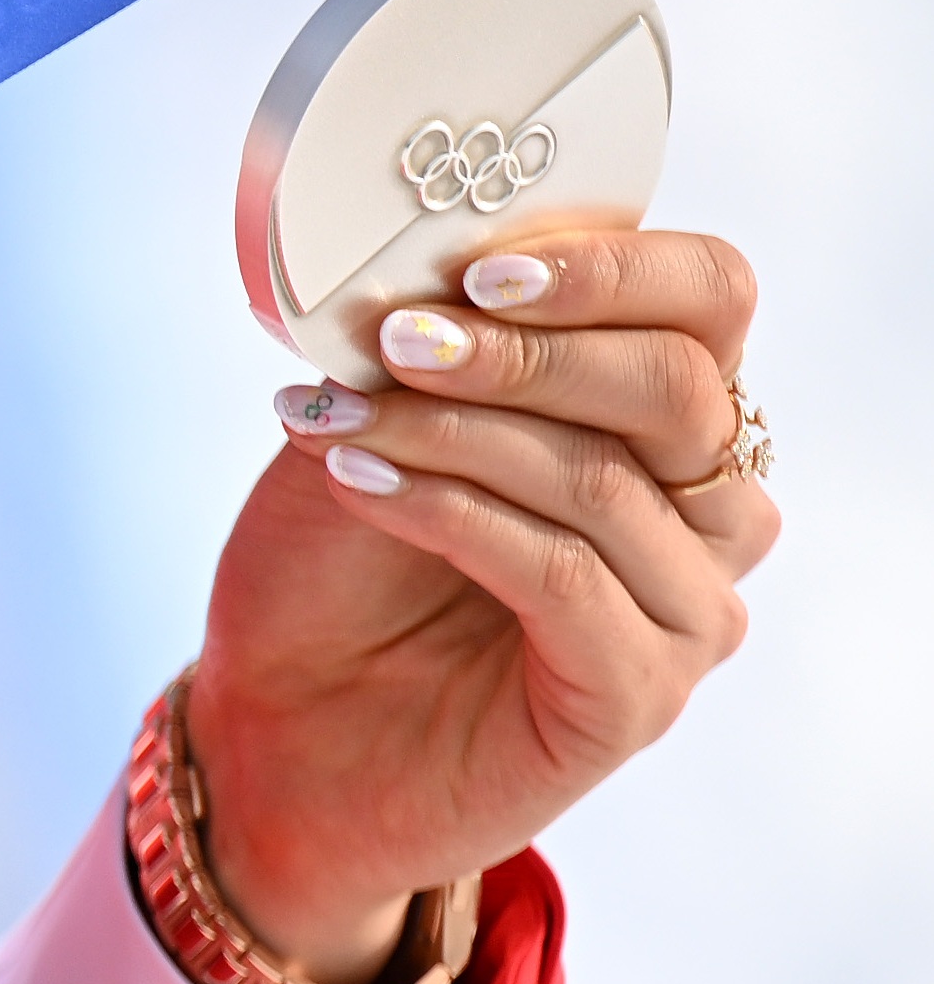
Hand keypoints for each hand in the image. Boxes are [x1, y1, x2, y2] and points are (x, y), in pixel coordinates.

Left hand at [188, 228, 775, 983]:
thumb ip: (417, 346)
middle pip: (678, 385)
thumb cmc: (330, 571)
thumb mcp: (362, 422)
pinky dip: (453, 515)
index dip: (611, 268)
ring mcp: (684, 608)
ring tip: (336, 422)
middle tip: (399, 341)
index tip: (475, 269)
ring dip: (457, 433)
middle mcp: (702, 509)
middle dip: (522, 350)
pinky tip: (363, 486)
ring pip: (605, 479)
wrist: (273, 727)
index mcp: (657, 417)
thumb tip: (423, 256)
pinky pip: (566, 577)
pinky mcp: (637, 694)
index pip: (710, 300)